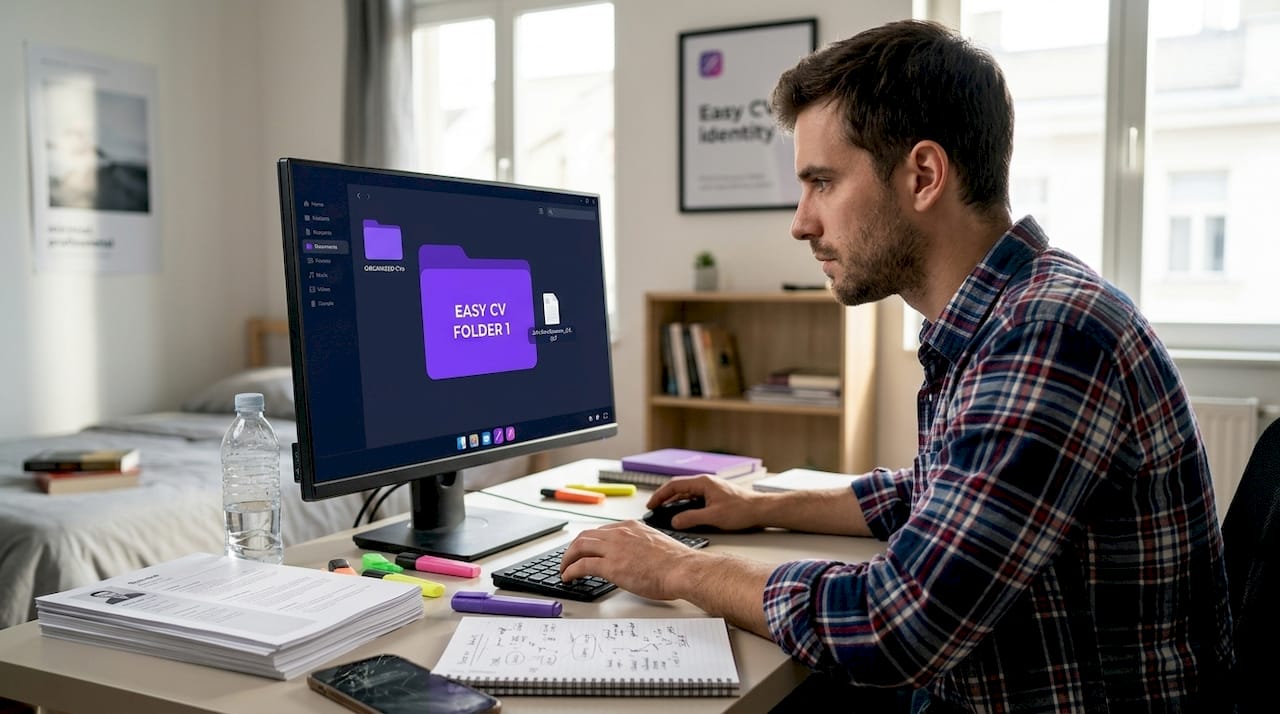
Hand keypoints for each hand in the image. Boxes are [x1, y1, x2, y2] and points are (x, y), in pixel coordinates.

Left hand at [560, 521, 703, 599]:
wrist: (683, 569)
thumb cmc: (677, 562)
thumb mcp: (656, 544)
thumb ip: (642, 546)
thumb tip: (636, 558)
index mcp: (632, 527)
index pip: (602, 531)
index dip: (589, 542)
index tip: (585, 550)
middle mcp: (620, 533)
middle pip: (586, 536)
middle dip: (573, 548)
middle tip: (568, 559)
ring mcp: (614, 548)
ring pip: (579, 547)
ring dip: (567, 559)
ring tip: (564, 569)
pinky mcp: (611, 566)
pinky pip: (581, 565)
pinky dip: (570, 570)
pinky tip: (568, 577)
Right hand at [647, 474, 761, 531]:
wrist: (761, 510)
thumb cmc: (742, 510)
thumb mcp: (713, 517)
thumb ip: (691, 518)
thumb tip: (674, 521)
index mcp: (703, 483)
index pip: (674, 485)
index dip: (660, 495)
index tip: (651, 504)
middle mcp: (706, 483)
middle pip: (679, 488)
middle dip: (665, 498)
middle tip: (654, 509)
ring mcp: (710, 489)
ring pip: (687, 493)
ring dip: (675, 502)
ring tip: (664, 512)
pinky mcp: (715, 496)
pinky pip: (694, 498)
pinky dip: (685, 505)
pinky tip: (682, 514)